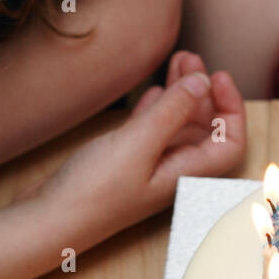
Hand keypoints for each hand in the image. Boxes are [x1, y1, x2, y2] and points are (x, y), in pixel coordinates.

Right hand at [26, 54, 245, 245]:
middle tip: (191, 57)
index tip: (217, 76)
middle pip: (204, 129)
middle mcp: (174, 171)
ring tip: (178, 60)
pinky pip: (151, 130)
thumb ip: (172, 112)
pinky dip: (158, 107)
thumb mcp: (137, 144)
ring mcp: (149, 167)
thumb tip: (203, 82)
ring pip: (177, 125)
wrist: (46, 221)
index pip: (230, 143)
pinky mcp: (124, 162)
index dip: (231, 109)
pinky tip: (155, 89)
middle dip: (203, 92)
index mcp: (187, 174)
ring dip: (181, 94)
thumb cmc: (93, 192)